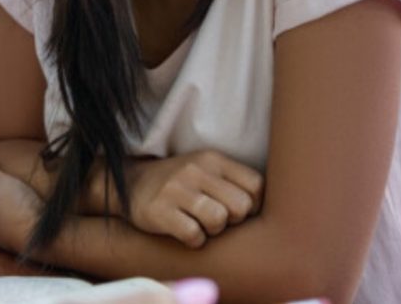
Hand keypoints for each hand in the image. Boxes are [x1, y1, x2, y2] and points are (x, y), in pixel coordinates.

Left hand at [0, 151, 42, 253]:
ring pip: (27, 228)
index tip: (6, 189)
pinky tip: (55, 213)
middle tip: (24, 192)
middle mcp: (7, 242)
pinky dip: (48, 223)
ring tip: (42, 199)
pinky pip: (45, 231)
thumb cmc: (19, 211)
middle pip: (9, 221)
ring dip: (32, 217)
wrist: (51, 236)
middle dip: (15, 210)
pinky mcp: (49, 245)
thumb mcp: (0, 185)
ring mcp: (28, 246)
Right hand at [126, 150, 263, 247]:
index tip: (237, 209)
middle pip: (240, 206)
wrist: (132, 184)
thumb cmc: (181, 182)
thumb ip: (234, 180)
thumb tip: (268, 206)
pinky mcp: (159, 210)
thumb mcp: (207, 169)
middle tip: (218, 218)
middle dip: (233, 220)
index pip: (256, 185)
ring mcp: (176, 189)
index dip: (253, 205)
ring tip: (201, 224)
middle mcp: (196, 170)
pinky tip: (186, 232)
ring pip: (218, 220)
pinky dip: (194, 240)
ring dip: (213, 230)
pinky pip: (193, 235)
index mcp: (213, 159)